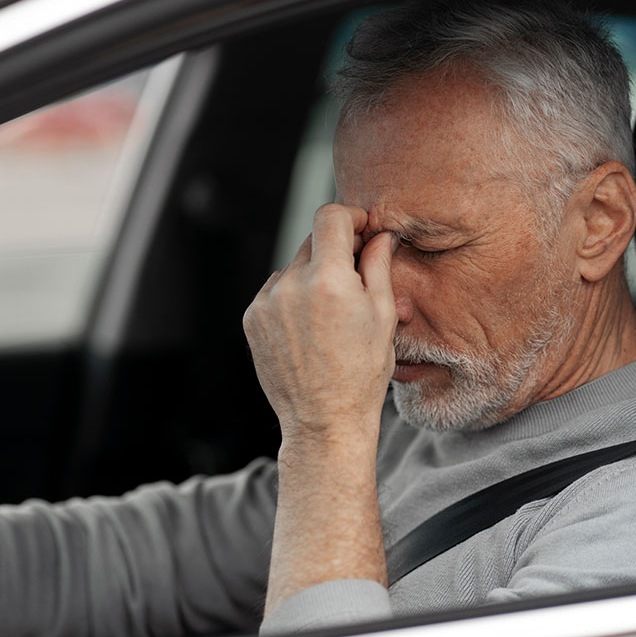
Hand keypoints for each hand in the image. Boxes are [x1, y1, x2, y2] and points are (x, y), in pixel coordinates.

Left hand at [243, 203, 398, 442]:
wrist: (323, 420)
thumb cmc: (361, 373)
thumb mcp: (383, 316)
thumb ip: (378, 266)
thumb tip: (380, 235)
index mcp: (328, 280)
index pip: (330, 217)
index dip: (350, 216)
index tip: (362, 229)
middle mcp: (291, 285)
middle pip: (313, 241)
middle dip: (336, 250)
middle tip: (355, 276)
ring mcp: (266, 302)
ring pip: (293, 267)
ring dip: (312, 275)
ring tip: (331, 313)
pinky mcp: (252, 318)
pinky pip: (275, 290)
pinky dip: (292, 297)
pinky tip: (309, 326)